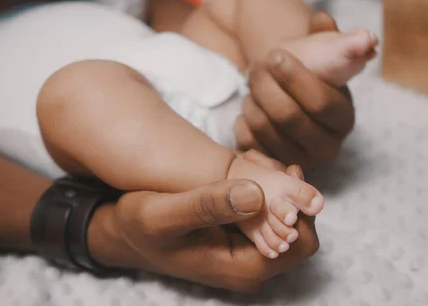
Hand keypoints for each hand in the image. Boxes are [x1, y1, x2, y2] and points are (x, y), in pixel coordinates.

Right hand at [88, 156, 318, 292]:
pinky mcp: (242, 238)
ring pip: (288, 217)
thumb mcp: (163, 214)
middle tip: (263, 160)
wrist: (125, 233)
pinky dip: (265, 187)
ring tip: (251, 158)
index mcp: (242, 268)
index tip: (284, 172)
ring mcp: (248, 252)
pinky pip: (271, 212)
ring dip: (278, 186)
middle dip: (290, 192)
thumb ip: (207, 205)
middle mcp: (251, 266)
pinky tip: (245, 165)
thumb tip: (256, 194)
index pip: (302, 243)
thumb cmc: (138, 227)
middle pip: (301, 229)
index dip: (303, 208)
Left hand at [235, 12, 354, 168]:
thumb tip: (367, 39)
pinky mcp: (270, 166)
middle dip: (266, 86)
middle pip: (288, 116)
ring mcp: (297, 161)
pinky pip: (247, 141)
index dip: (294, 77)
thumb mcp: (325, 52)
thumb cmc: (308, 71)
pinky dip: (242, 119)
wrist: (283, 93)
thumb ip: (342, 43)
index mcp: (344, 119)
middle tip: (256, 66)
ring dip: (252, 99)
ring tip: (253, 85)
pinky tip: (250, 107)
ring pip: (264, 127)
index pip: (320, 102)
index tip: (275, 55)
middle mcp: (326, 147)